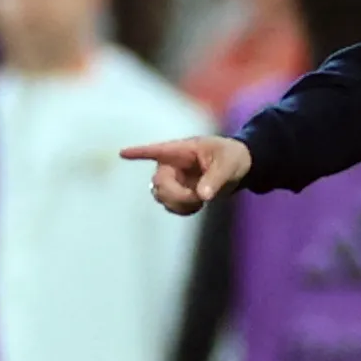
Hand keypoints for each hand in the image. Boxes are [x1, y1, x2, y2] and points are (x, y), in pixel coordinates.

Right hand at [121, 135, 252, 214]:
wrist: (238, 168)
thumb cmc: (231, 157)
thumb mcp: (228, 164)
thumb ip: (215, 179)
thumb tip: (202, 195)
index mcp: (181, 150)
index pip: (156, 150)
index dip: (139, 152)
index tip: (122, 153)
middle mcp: (171, 165)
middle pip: (159, 182)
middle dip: (175, 195)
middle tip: (198, 198)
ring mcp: (172, 180)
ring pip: (161, 196)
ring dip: (179, 203)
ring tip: (200, 200)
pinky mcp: (177, 194)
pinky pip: (170, 206)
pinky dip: (182, 210)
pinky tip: (197, 205)